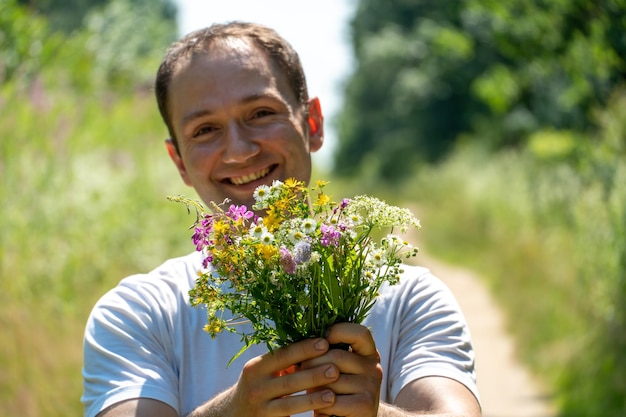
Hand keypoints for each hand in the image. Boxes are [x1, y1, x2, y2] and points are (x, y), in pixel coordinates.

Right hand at [222, 337, 340, 416]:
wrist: (234, 414)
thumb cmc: (258, 385)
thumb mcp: (263, 370)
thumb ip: (283, 360)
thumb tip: (316, 344)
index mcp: (256, 368)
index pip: (283, 356)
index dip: (304, 349)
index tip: (324, 342)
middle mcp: (256, 388)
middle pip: (288, 381)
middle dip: (313, 375)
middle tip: (335, 369)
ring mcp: (261, 408)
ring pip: (289, 404)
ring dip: (312, 399)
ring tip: (332, 395)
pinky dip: (306, 415)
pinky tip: (321, 413)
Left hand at [302, 323, 382, 416]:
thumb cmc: (337, 389)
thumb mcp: (336, 367)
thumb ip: (327, 352)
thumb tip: (300, 339)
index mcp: (368, 353)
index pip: (359, 333)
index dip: (339, 331)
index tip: (321, 339)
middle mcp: (374, 368)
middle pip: (337, 356)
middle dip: (312, 362)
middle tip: (300, 369)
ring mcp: (371, 387)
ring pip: (332, 379)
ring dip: (313, 385)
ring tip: (308, 388)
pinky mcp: (365, 406)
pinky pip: (332, 400)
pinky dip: (319, 403)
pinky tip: (317, 404)